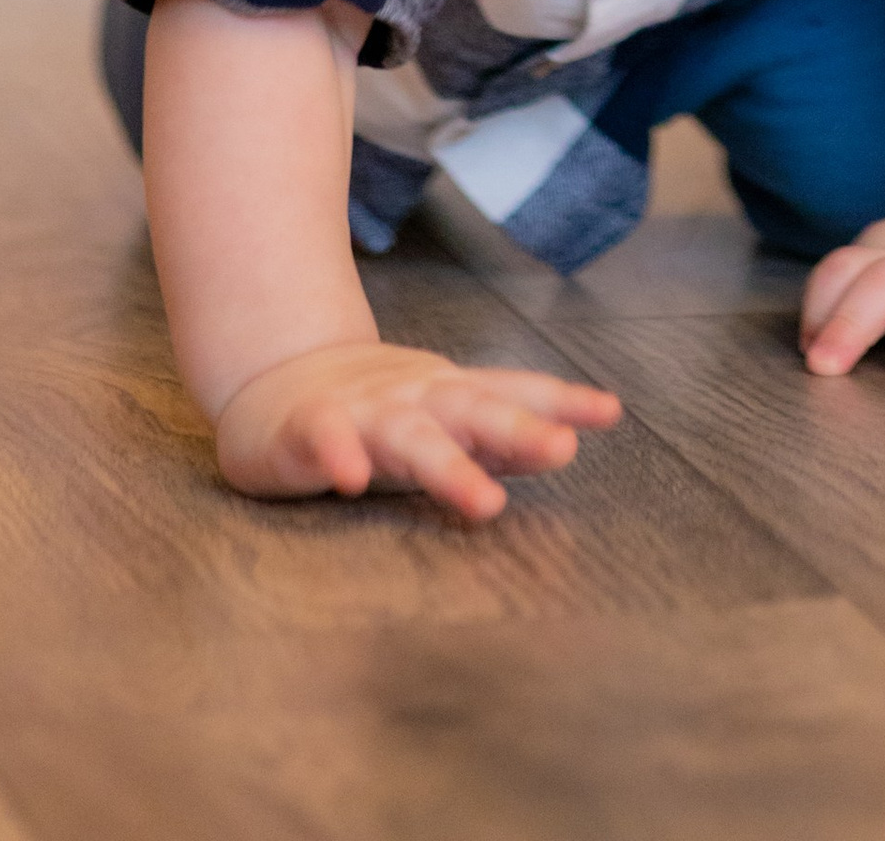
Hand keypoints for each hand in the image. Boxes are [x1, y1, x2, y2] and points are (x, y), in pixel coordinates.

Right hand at [214, 337, 621, 517]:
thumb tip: (565, 442)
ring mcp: (363, 411)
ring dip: (449, 466)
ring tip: (486, 501)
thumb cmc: (374, 412)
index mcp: (449, 395)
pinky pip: (327, 441)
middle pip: (471, 410)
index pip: (512, 391)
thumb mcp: (439, 417)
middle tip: (561, 449)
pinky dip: (340, 457)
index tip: (609, 412)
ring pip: (410, 436)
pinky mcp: (309, 429)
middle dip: (517, 429)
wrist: (274, 383)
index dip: (560, 400)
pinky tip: (353, 481)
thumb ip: (493, 433)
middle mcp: (414, 398)